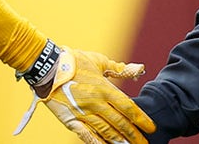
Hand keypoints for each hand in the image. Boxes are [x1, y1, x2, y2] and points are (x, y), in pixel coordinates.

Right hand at [22, 47, 155, 143]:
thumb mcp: (99, 62)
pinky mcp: (71, 120)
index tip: (150, 128)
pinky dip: (97, 143)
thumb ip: (120, 68)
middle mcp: (96, 103)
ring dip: (118, 140)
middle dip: (133, 134)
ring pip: (105, 131)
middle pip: (119, 122)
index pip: (128, 107)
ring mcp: (83, 113)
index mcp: (104, 88)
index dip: (141, 119)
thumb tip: (139, 69)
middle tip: (143, 143)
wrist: (47, 67)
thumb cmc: (74, 61)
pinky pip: (86, 135)